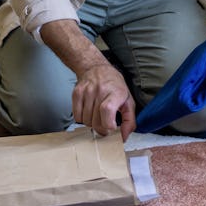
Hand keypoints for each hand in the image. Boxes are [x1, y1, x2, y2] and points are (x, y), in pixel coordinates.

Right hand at [39, 19, 136, 140]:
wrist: (96, 68)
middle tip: (105, 125)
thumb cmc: (114, 86)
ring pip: (86, 121)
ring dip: (91, 124)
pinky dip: (82, 119)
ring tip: (97, 116)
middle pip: (96, 121)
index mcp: (115, 93)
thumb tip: (124, 137)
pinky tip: (88, 112)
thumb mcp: (128, 101)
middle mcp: (100, 91)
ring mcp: (86, 91)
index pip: (107, 110)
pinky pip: (77, 116)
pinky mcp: (76, 93)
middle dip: (101, 128)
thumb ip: (129, 121)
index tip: (111, 127)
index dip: (108, 124)